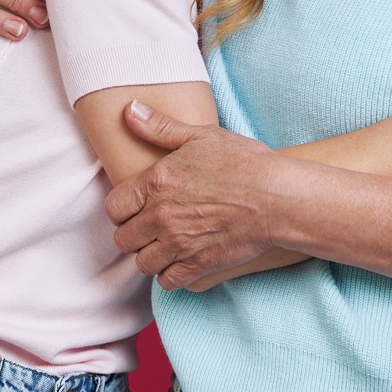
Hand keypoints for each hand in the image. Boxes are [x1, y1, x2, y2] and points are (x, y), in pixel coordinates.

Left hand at [104, 102, 278, 289]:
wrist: (277, 198)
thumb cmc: (243, 163)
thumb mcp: (201, 136)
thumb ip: (160, 127)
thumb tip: (128, 110)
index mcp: (157, 183)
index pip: (114, 208)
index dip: (123, 209)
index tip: (136, 208)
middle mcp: (161, 216)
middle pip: (124, 239)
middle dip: (135, 234)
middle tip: (152, 227)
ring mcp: (179, 244)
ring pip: (143, 263)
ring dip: (152, 255)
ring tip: (166, 244)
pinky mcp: (198, 265)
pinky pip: (167, 281)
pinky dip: (170, 275)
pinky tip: (182, 261)